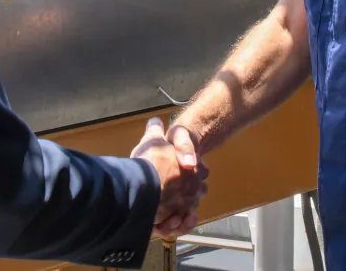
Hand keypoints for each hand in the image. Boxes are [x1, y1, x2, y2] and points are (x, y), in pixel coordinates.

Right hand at [132, 118, 206, 237]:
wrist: (143, 187)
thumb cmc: (149, 162)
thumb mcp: (152, 140)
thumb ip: (155, 131)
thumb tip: (155, 121)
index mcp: (194, 167)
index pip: (203, 168)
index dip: (193, 168)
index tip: (184, 167)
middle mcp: (195, 188)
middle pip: (199, 190)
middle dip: (190, 189)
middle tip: (176, 187)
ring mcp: (187, 205)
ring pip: (190, 208)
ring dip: (183, 207)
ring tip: (170, 202)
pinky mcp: (177, 221)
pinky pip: (183, 224)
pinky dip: (180, 223)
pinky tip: (173, 218)